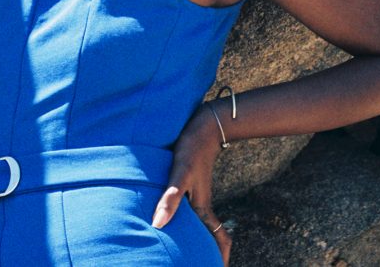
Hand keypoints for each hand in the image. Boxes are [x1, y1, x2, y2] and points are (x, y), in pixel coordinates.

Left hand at [152, 104, 231, 265]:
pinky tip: (174, 220)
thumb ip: (170, 198)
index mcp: (201, 208)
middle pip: (209, 235)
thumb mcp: (179, 172)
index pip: (219, 238)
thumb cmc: (191, 149)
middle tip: (202, 263)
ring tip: (191, 253)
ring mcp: (196, 196)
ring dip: (200, 239)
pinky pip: (189, 212)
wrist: (203, 126)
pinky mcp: (189, 186)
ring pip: (200, 224)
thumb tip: (158, 225)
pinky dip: (187, 223)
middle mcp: (200, 205)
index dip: (221, 255)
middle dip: (210, 252)